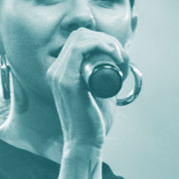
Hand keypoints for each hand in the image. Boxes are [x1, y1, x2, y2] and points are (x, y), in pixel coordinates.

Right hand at [47, 28, 127, 151]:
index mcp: (61, 71)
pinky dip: (99, 45)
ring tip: (121, 58)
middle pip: (81, 35)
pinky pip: (79, 49)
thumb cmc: (93, 122)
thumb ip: (105, 77)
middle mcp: (56, 70)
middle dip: (106, 39)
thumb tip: (121, 61)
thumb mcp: (101, 92)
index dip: (102, 40)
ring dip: (106, 42)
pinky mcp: (66, 81)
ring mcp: (58, 75)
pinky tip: (113, 55)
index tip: (121, 56)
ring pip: (81, 38)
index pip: (79, 39)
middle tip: (123, 57)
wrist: (86, 144)